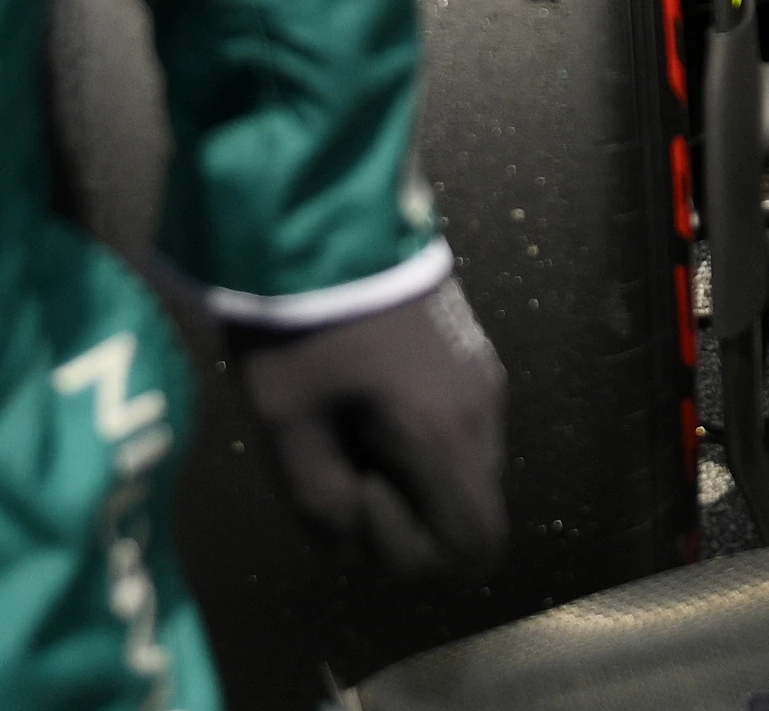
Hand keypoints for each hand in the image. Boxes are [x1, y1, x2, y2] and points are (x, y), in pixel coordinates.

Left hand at [232, 275, 509, 577]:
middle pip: (465, 511)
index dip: (411, 552)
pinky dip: (414, 438)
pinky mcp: (470, 352)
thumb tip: (348, 542)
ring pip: (459, 469)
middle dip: (402, 513)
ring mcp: (483, 377)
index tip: (355, 491)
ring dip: (406, 473)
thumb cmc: (298, 323)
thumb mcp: (285, 424)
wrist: (323, 214)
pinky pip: (454, 429)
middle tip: (337, 459)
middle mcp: (482, 413)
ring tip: (343, 422)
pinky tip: (360, 393)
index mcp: (444, 437)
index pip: (475, 548)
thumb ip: (320, 502)